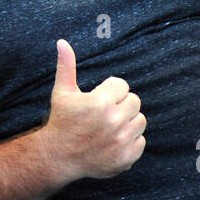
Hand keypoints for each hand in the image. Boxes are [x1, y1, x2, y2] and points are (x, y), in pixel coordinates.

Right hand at [41, 39, 145, 179]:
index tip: (98, 99)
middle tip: (105, 113)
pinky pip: (141, 141)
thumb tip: (62, 42)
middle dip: (121, 105)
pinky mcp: (126, 158)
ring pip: (140, 121)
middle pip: (134, 102)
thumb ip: (66, 66)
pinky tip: (113, 142)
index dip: (110, 91)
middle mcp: (113, 121)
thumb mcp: (62, 92)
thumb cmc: (62, 121)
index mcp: (100, 102)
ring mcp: (121, 141)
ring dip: (128, 122)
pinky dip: (130, 142)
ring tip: (110, 127)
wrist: (58, 157)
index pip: (122, 86)